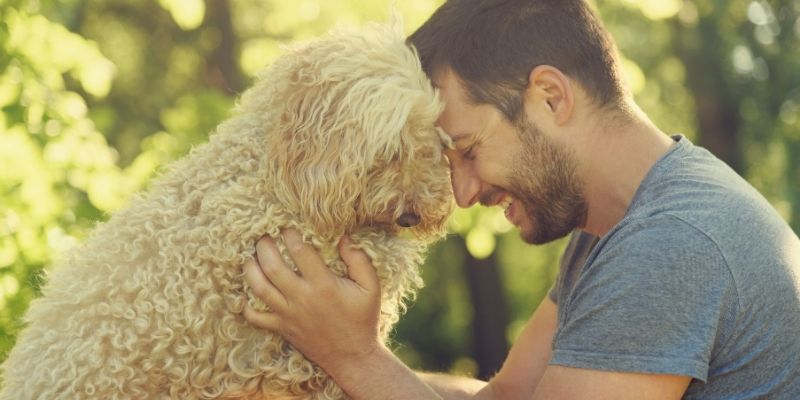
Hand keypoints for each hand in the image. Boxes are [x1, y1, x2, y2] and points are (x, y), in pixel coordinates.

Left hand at [242, 229, 382, 371]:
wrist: (353, 357)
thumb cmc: (362, 319)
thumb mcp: (371, 287)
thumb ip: (359, 260)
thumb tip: (344, 238)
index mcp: (323, 285)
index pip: (300, 252)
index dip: (290, 235)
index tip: (287, 226)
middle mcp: (302, 298)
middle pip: (272, 267)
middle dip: (264, 247)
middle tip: (263, 236)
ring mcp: (288, 315)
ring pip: (259, 288)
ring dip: (250, 269)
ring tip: (250, 256)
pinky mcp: (282, 328)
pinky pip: (255, 317)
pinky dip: (246, 304)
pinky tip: (247, 291)